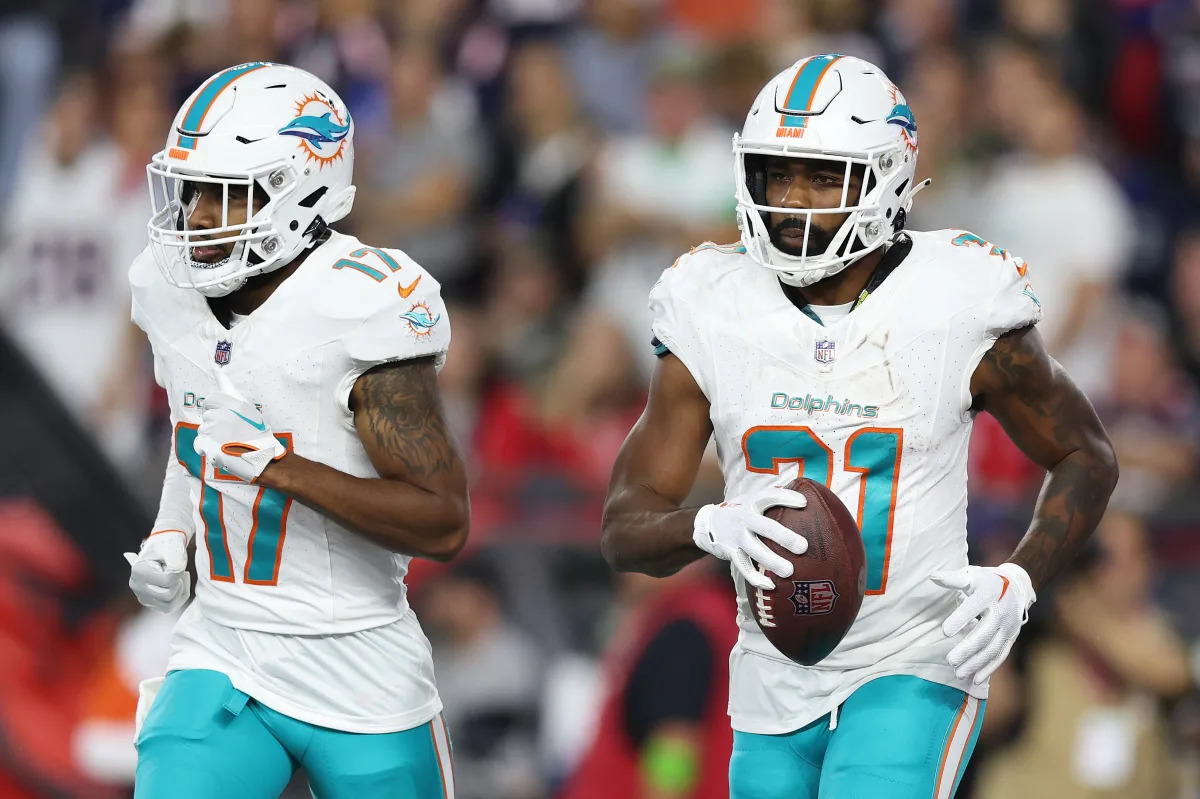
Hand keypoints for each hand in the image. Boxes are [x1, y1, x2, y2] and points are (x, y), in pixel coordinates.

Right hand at [124, 532, 190, 612]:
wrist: (163, 547)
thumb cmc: (168, 546)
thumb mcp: (173, 550)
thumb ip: (176, 562)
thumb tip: (177, 574)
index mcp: (139, 571)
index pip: (168, 581)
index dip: (179, 574)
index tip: (177, 564)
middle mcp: (136, 585)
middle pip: (168, 596)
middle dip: (180, 584)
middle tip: (180, 572)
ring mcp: (142, 595)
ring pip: (169, 605)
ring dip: (180, 592)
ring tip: (179, 578)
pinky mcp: (149, 601)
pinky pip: (168, 607)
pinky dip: (178, 598)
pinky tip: (178, 585)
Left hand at [193, 374, 284, 482]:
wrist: (262, 455)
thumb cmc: (255, 430)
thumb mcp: (244, 405)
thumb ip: (227, 387)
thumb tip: (214, 367)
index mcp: (228, 402)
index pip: (210, 400)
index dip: (217, 409)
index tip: (228, 418)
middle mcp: (218, 414)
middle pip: (207, 416)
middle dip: (216, 424)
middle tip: (232, 432)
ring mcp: (212, 431)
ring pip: (202, 430)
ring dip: (212, 437)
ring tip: (228, 442)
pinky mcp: (207, 446)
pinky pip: (199, 444)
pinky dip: (207, 448)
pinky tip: (221, 450)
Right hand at [693, 487, 808, 590]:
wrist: (709, 522)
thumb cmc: (741, 511)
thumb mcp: (753, 499)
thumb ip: (775, 498)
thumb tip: (807, 498)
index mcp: (752, 503)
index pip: (769, 497)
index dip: (786, 498)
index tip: (804, 503)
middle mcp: (744, 519)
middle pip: (765, 527)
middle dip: (784, 537)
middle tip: (803, 547)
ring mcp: (737, 537)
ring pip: (755, 550)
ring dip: (772, 561)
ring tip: (789, 571)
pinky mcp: (731, 552)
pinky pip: (744, 567)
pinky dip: (756, 578)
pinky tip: (771, 585)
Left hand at [931, 562, 1035, 684]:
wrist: (1017, 587)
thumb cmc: (986, 581)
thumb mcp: (971, 575)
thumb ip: (952, 579)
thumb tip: (932, 576)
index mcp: (989, 592)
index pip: (974, 606)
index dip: (961, 618)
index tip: (944, 631)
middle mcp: (1002, 611)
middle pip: (985, 633)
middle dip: (968, 648)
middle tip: (950, 660)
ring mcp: (1009, 626)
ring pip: (992, 648)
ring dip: (976, 662)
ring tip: (958, 673)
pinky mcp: (1011, 638)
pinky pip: (1000, 655)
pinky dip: (989, 668)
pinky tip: (975, 679)